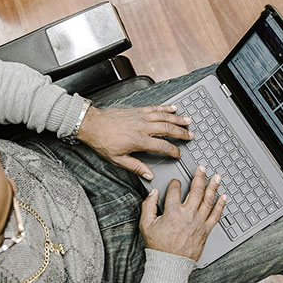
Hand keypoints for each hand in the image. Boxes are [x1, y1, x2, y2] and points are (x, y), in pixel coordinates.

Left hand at [77, 105, 192, 179]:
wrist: (92, 124)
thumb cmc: (102, 142)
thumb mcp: (117, 160)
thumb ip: (135, 167)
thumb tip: (148, 174)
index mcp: (139, 140)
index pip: (162, 146)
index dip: (173, 151)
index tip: (178, 154)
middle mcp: (142, 127)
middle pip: (167, 128)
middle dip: (181, 132)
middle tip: (191, 136)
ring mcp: (140, 116)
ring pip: (164, 116)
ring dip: (177, 118)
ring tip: (188, 121)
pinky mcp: (137, 110)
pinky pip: (154, 108)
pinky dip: (165, 108)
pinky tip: (173, 108)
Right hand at [139, 166, 226, 261]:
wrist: (170, 263)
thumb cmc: (159, 246)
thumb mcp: (146, 225)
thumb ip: (148, 206)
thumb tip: (153, 193)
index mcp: (173, 212)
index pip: (175, 190)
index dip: (174, 183)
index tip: (175, 182)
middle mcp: (188, 215)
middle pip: (196, 190)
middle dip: (200, 176)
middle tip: (202, 168)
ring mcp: (199, 222)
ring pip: (209, 200)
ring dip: (213, 186)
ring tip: (217, 177)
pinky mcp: (206, 230)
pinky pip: (216, 215)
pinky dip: (221, 205)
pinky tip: (224, 197)